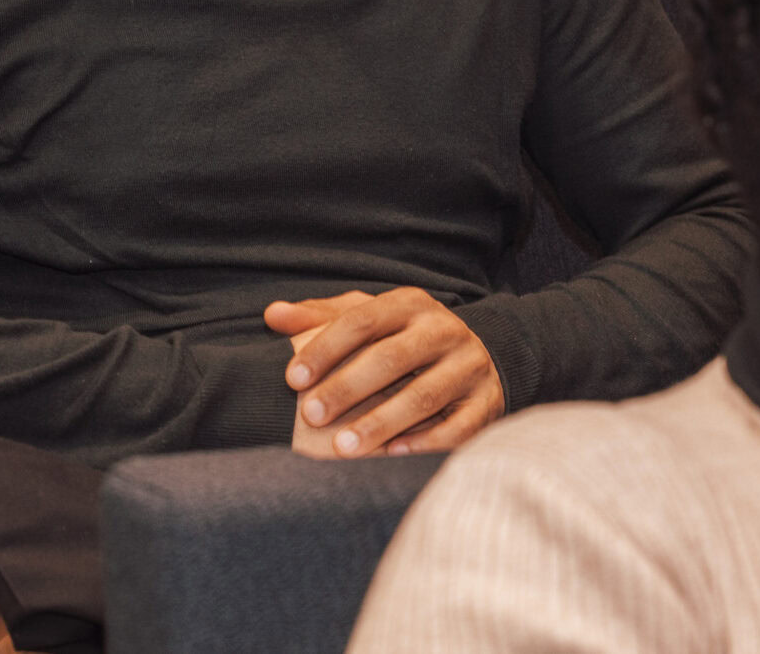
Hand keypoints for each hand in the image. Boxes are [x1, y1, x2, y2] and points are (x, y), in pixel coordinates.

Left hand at [266, 287, 505, 458]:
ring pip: (424, 396)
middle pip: (391, 358)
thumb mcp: (371, 316)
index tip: (293, 378)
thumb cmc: (407, 337)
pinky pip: (457, 427)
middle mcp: (443, 330)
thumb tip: (273, 315)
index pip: (362, 320)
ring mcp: (469, 366)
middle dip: (347, 388)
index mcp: (410, 304)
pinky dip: (424, 443)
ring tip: (343, 447)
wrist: (484, 353)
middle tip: (310, 416)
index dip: (325, 348)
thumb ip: (322, 316)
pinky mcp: (486, 402)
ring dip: (380, 424)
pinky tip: (392, 454)